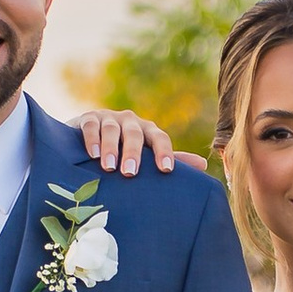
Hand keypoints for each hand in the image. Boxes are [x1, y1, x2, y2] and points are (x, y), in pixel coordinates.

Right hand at [78, 107, 204, 175]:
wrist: (89, 139)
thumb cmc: (124, 152)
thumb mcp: (146, 155)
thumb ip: (171, 159)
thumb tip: (203, 164)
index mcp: (148, 130)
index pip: (160, 138)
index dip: (164, 152)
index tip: (166, 170)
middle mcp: (130, 121)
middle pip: (135, 134)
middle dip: (133, 153)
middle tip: (130, 173)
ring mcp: (109, 118)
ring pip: (112, 130)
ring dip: (111, 148)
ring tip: (109, 167)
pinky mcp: (89, 118)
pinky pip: (92, 126)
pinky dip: (92, 139)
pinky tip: (93, 154)